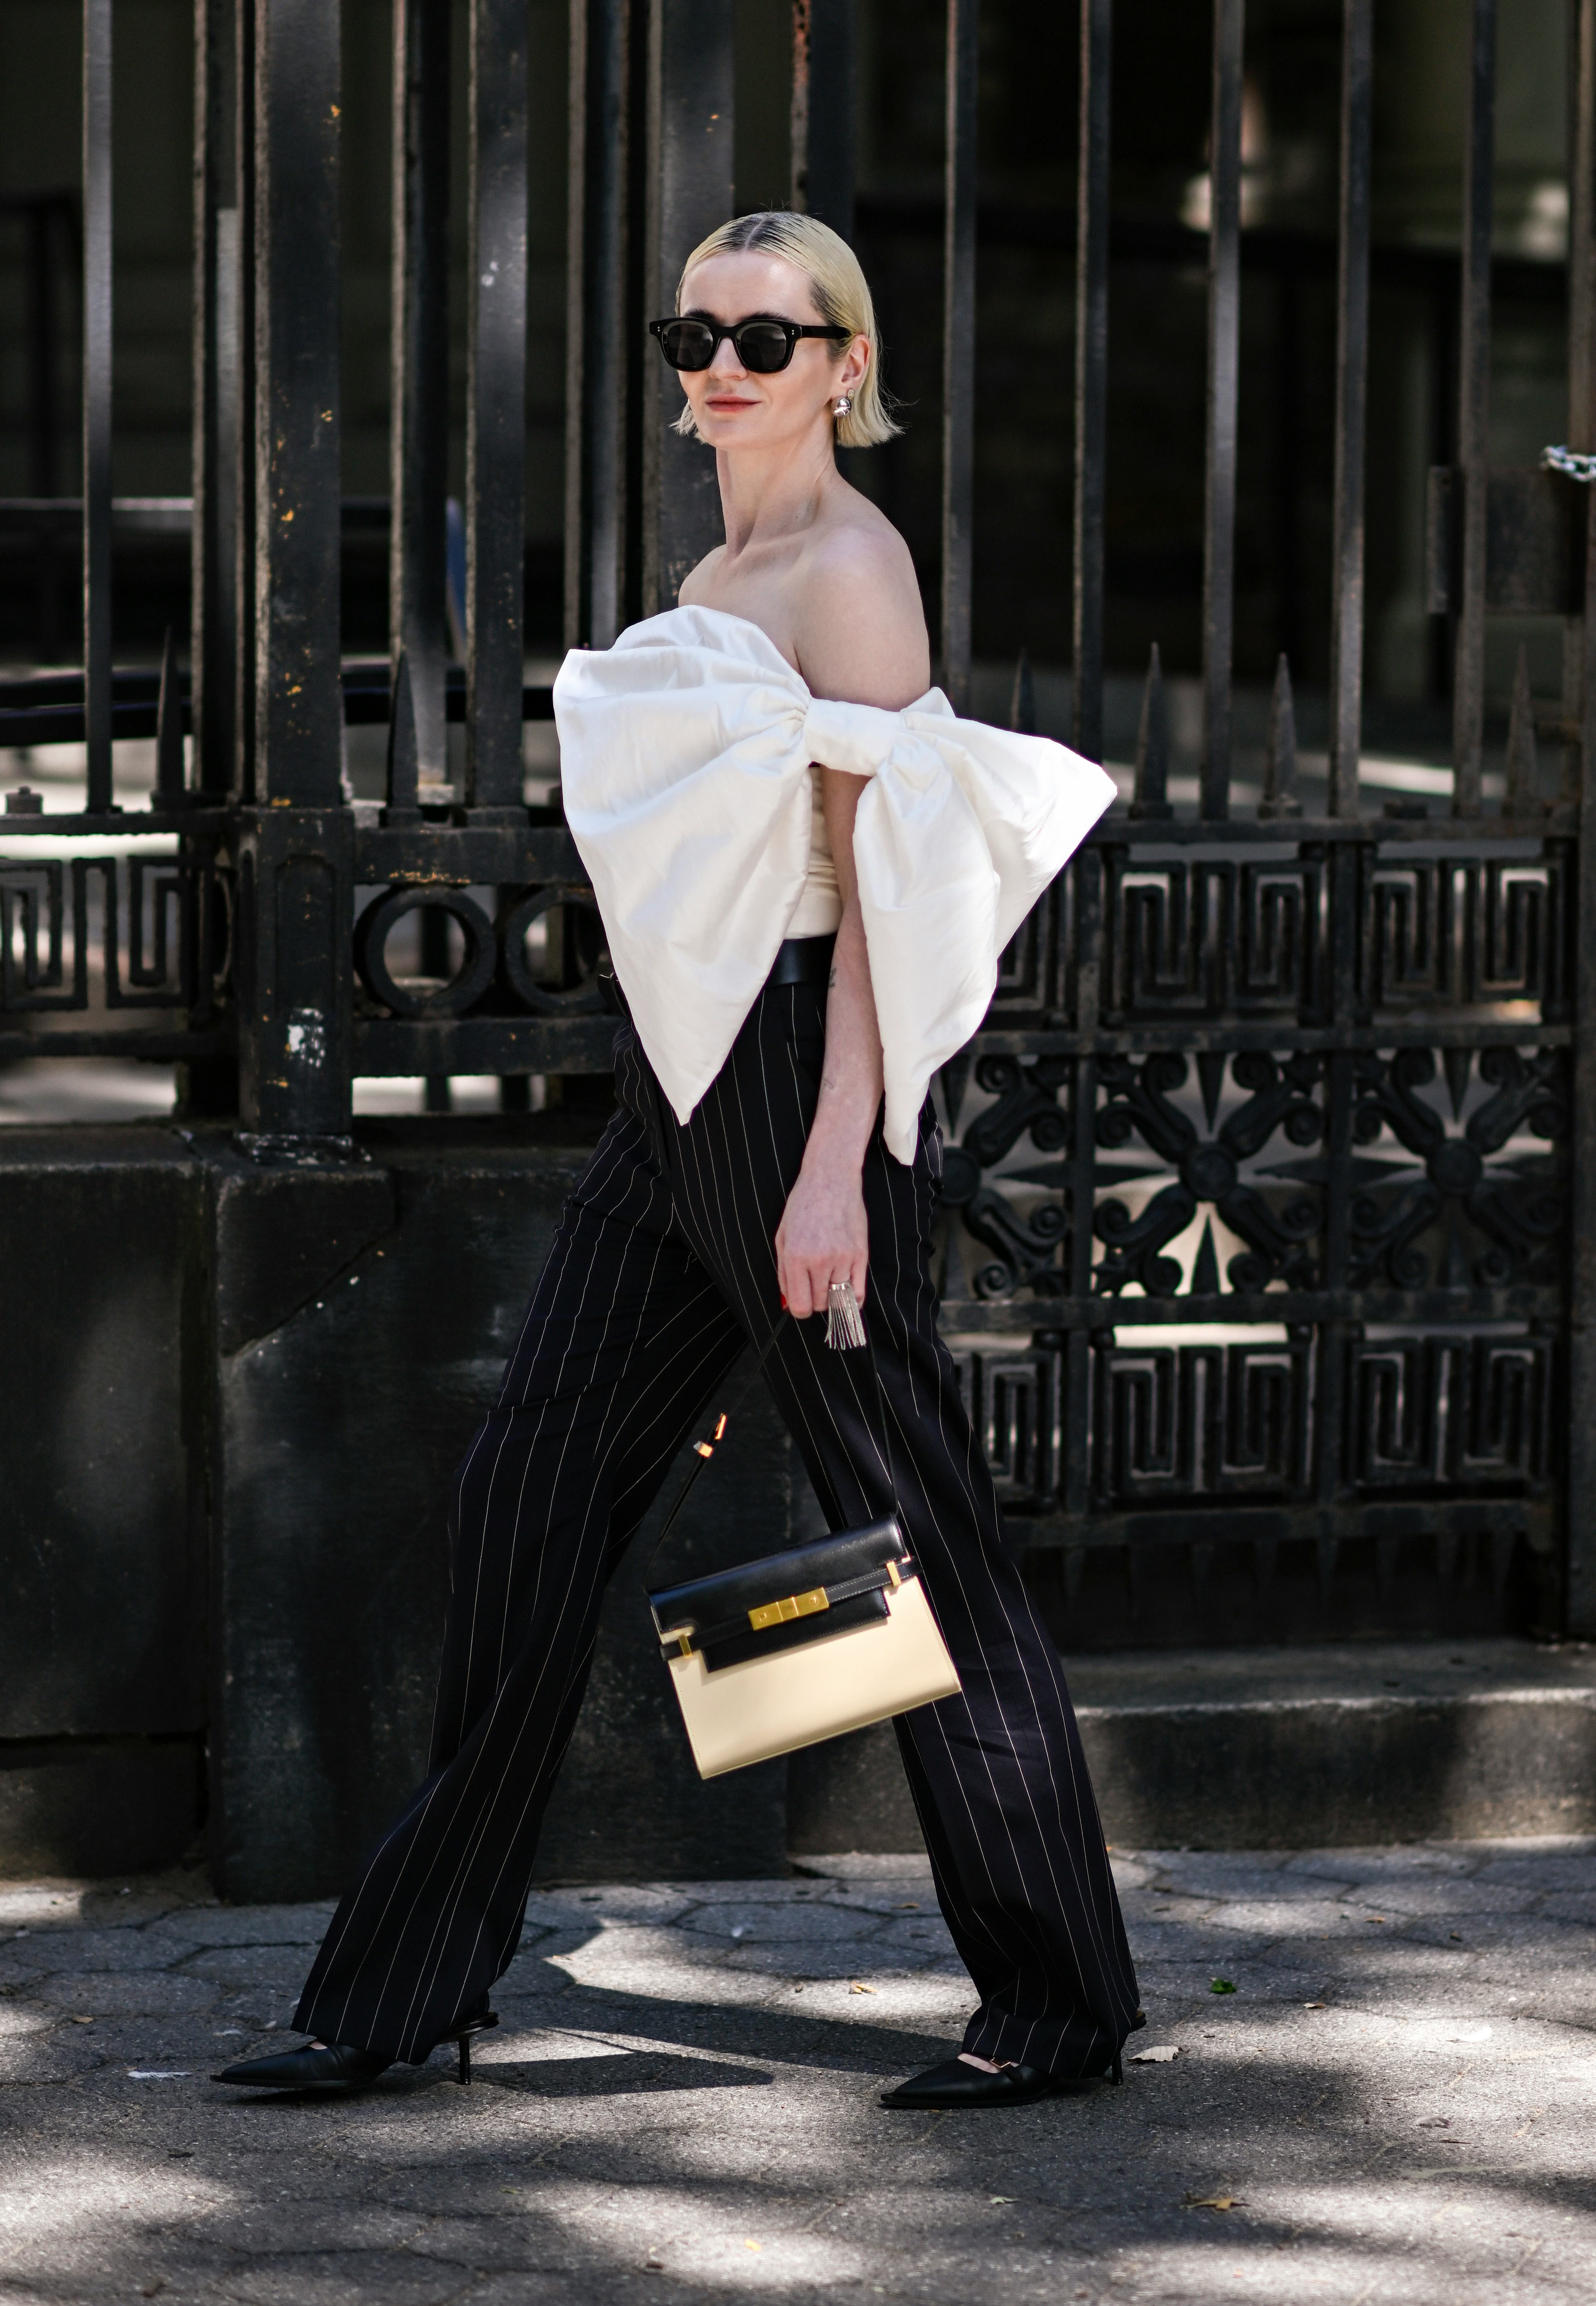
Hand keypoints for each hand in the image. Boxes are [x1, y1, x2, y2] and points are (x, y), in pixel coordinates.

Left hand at [774, 1151, 868, 1318]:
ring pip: (839, 1300)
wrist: (830, 1180)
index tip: (802, 1300)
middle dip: (815, 1300)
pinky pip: (859, 1292)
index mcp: (795, 1257)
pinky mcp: (860, 1255)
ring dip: (833, 1295)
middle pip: (819, 1305)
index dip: (800, 1308)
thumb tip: (788, 1303)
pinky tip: (846, 1289)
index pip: (800, 1306)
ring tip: (829, 1277)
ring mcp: (842, 1258)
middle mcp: (819, 1261)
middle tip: (814, 1284)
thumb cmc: (803, 1207)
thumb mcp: (782, 1238)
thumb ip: (783, 1274)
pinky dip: (852, 1298)